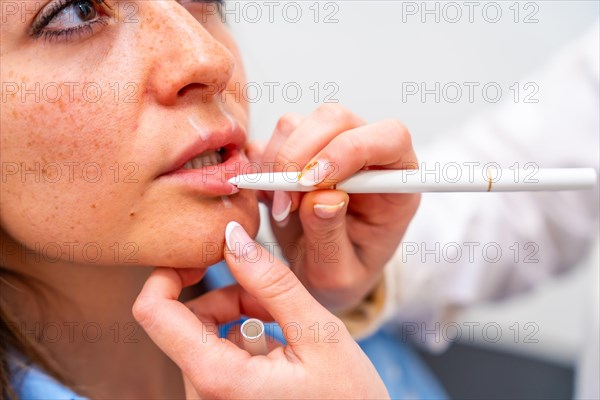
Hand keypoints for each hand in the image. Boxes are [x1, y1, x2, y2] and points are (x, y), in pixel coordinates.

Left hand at [132, 221, 388, 398]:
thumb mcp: (319, 334)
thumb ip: (272, 282)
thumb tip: (232, 237)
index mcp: (219, 380)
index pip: (154, 313)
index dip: (169, 273)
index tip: (204, 255)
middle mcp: (203, 398)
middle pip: (186, 321)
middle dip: (230, 298)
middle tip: (277, 303)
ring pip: (204, 337)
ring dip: (241, 319)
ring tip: (288, 332)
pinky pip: (216, 357)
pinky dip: (245, 341)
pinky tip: (282, 352)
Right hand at [247, 104, 419, 310]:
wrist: (322, 273)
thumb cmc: (343, 275)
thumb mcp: (339, 274)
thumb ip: (331, 237)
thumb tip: (322, 198)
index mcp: (396, 183)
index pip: (390, 138)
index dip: (349, 150)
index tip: (313, 184)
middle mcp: (366, 155)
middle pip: (336, 119)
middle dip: (300, 155)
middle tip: (286, 203)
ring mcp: (331, 147)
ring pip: (298, 124)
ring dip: (278, 164)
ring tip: (282, 210)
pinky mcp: (299, 150)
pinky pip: (273, 139)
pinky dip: (261, 165)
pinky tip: (271, 199)